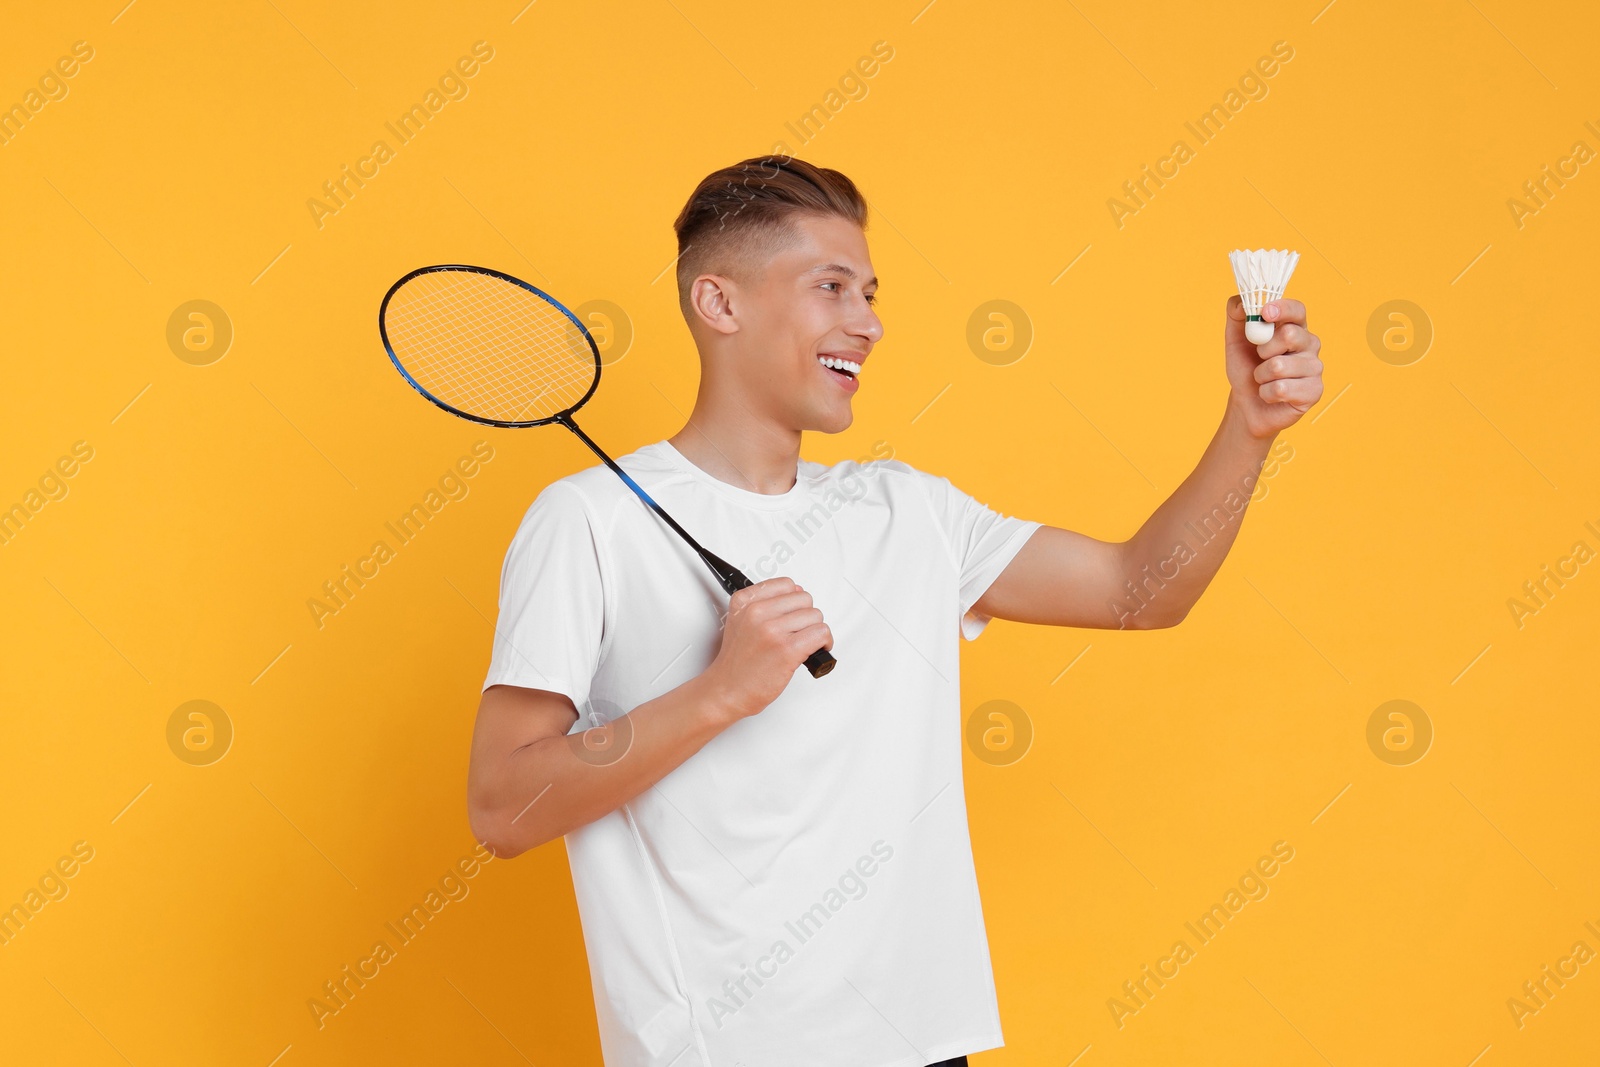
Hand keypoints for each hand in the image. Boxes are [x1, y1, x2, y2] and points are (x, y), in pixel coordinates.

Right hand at [704, 577, 832, 719]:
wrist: (727, 690)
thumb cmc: (737, 663)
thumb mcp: (741, 622)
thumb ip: (766, 604)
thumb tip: (797, 592)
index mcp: (744, 601)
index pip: (786, 584)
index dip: (794, 602)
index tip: (791, 616)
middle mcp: (757, 613)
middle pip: (804, 599)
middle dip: (806, 617)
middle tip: (797, 633)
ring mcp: (772, 630)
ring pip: (815, 617)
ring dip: (815, 632)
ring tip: (804, 644)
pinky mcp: (787, 649)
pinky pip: (821, 633)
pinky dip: (824, 643)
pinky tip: (815, 650)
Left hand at [1224, 296, 1323, 438]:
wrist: (1247, 404)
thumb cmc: (1246, 368)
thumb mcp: (1234, 339)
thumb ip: (1236, 315)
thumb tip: (1242, 303)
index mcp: (1294, 326)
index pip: (1297, 310)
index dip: (1282, 309)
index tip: (1264, 313)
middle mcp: (1310, 344)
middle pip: (1291, 335)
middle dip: (1264, 349)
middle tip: (1260, 358)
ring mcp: (1315, 367)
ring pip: (1280, 366)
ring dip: (1261, 375)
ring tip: (1263, 379)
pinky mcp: (1314, 391)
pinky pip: (1281, 389)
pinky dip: (1266, 393)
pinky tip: (1270, 394)